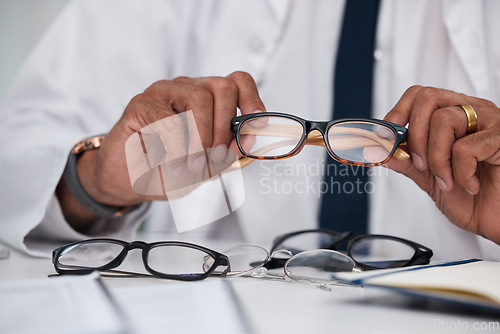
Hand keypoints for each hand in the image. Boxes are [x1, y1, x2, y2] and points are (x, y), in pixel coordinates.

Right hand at [57, 71, 265, 228]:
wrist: (126, 179)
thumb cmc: (166, 170)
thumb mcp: (205, 168)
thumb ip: (227, 154)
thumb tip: (247, 141)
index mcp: (207, 100)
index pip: (237, 82)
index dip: (251, 99)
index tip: (257, 124)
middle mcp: (187, 89)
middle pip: (222, 87)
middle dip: (225, 128)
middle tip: (216, 157)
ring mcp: (163, 93)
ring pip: (198, 99)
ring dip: (202, 138)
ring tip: (194, 164)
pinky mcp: (141, 103)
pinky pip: (168, 119)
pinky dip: (177, 148)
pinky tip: (173, 164)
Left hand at [384, 86, 499, 243]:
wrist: (499, 221)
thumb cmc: (472, 198)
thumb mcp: (428, 177)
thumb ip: (404, 160)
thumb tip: (375, 149)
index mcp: (454, 116)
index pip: (419, 94)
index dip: (397, 112)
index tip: (387, 137)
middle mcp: (472, 113)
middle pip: (428, 97)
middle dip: (415, 136)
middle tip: (420, 164)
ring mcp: (490, 122)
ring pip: (444, 120)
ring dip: (437, 159)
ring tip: (447, 180)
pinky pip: (466, 147)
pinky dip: (460, 172)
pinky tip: (470, 184)